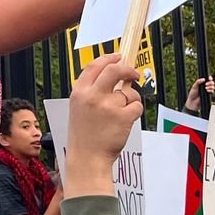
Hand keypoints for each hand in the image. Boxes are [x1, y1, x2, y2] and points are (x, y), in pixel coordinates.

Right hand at [64, 54, 141, 198]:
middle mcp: (92, 95)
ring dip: (130, 100)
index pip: (94, 65)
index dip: (108, 58)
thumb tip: (113, 76)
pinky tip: (125, 122)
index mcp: (79, 92)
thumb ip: (92, 91)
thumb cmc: (84, 135)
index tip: (118, 56)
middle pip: (114, 70)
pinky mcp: (122, 116)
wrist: (87, 158)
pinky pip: (136, 106)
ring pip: (129, 92)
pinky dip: (134, 112)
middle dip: (127, 69)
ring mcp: (107, 106)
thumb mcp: (78, 107)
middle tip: (134, 73)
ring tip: (120, 114)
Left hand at [184, 76, 214, 112]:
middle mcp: (205, 86)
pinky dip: (211, 90)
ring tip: (206, 88)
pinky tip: (207, 91)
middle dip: (210, 82)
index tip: (209, 78)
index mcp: (201, 83)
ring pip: (213, 86)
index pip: (207, 79)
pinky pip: (212, 91)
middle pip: (211, 82)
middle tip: (206, 84)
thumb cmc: (192, 94)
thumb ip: (198, 82)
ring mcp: (207, 90)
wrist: (193, 102)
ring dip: (210, 86)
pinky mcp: (209, 94)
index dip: (209, 78)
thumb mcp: (194, 86)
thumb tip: (203, 79)